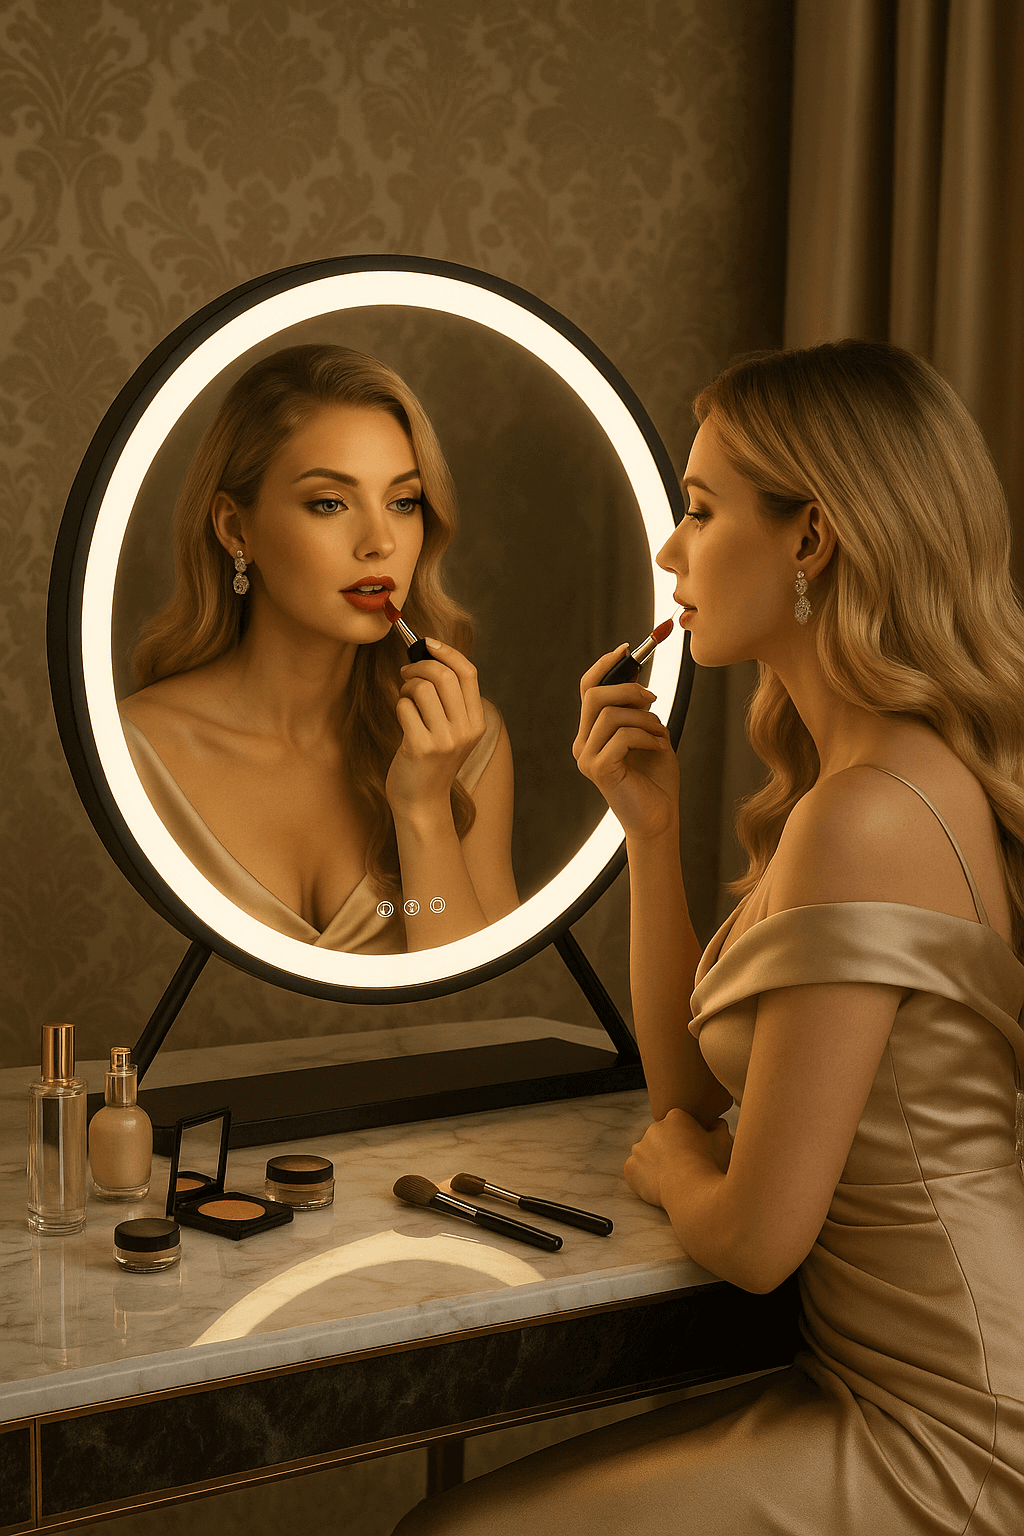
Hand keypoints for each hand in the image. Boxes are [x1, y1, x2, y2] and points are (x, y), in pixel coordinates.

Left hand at [385, 638, 484, 818]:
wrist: (421, 802)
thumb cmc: (431, 762)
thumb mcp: (452, 732)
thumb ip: (450, 701)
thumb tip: (430, 656)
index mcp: (477, 723)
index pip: (468, 673)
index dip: (447, 652)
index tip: (427, 643)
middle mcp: (465, 731)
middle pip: (444, 676)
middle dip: (419, 665)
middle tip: (406, 671)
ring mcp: (444, 741)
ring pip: (422, 688)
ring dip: (407, 687)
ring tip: (404, 698)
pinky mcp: (420, 748)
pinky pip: (404, 707)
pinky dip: (399, 706)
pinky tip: (401, 719)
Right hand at [572, 644, 678, 840]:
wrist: (659, 818)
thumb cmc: (657, 779)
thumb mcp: (650, 733)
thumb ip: (638, 709)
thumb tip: (635, 675)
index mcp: (592, 732)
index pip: (588, 688)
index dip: (606, 665)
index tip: (629, 649)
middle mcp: (583, 743)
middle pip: (594, 695)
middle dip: (628, 689)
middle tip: (654, 699)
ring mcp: (587, 757)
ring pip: (610, 714)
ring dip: (644, 718)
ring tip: (660, 733)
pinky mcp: (598, 770)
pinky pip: (622, 736)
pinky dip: (647, 736)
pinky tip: (659, 747)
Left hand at [624, 1107, 731, 1208]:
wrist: (694, 1196)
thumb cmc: (711, 1167)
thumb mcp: (724, 1141)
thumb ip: (719, 1127)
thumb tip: (716, 1123)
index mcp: (675, 1118)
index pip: (679, 1124)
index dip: (688, 1138)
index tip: (695, 1152)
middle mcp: (654, 1128)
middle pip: (661, 1137)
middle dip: (670, 1148)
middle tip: (684, 1166)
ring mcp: (639, 1148)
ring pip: (647, 1153)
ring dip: (656, 1162)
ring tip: (672, 1178)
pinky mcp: (630, 1168)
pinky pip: (636, 1171)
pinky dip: (644, 1178)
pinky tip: (659, 1186)